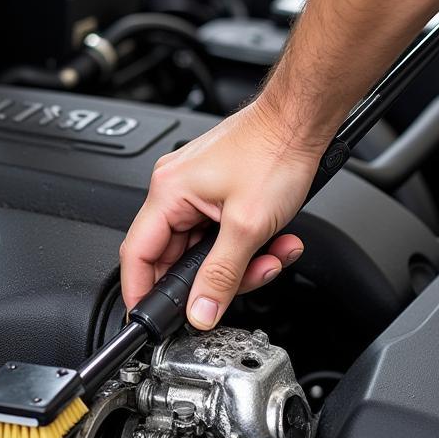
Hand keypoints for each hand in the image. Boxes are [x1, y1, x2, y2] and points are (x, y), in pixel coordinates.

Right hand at [120, 98, 317, 329]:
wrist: (301, 119)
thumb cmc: (273, 150)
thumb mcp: (248, 226)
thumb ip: (222, 276)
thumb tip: (200, 311)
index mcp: (168, 192)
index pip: (137, 255)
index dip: (141, 292)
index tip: (149, 318)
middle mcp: (174, 188)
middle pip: (176, 255)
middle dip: (214, 276)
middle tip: (241, 283)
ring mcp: (195, 188)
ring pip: (204, 246)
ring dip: (238, 261)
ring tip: (270, 256)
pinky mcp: (216, 188)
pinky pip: (219, 230)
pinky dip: (245, 243)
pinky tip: (272, 241)